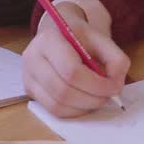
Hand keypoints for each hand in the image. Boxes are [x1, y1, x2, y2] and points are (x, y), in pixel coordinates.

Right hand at [21, 2, 129, 117]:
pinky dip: (74, 111)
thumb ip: (116, 59)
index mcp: (48, 39)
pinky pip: (53, 110)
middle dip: (91, 99)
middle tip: (108, 96)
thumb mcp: (101, 39)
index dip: (96, 84)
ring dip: (84, 107)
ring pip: (57, 105)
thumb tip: (116, 84)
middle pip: (63, 91)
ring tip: (97, 98)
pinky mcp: (30, 91)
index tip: (114, 87)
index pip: (71, 71)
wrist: (59, 32)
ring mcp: (28, 76)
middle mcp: (32, 58)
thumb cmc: (79, 36)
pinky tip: (85, 101)